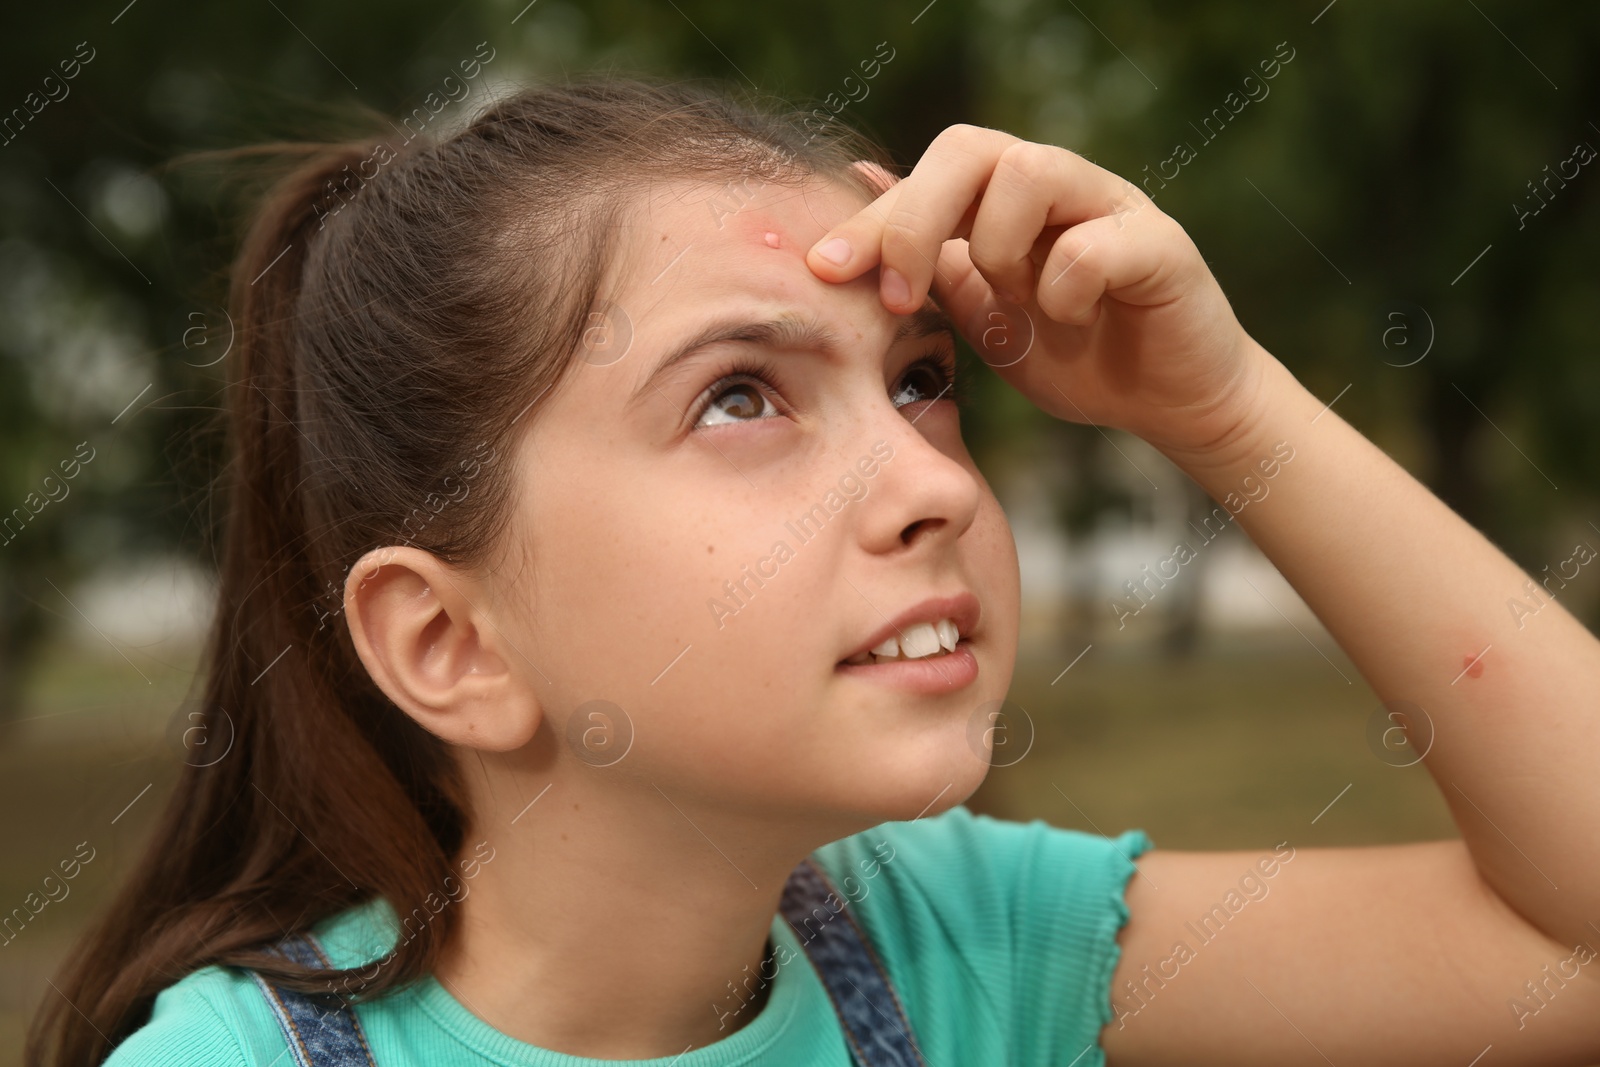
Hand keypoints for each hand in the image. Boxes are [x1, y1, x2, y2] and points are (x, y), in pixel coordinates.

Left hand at [806, 124, 1273, 457]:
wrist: (1169, 404)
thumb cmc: (1076, 355)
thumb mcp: (982, 317)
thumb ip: (931, 266)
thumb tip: (864, 194)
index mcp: (1008, 200)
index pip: (927, 174)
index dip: (871, 218)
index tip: (824, 270)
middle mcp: (1058, 186)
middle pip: (969, 147)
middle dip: (915, 221)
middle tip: (897, 295)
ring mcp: (1111, 206)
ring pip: (1030, 170)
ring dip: (997, 246)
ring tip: (1012, 300)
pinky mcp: (1160, 245)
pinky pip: (1094, 241)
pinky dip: (1065, 288)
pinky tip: (1072, 322)